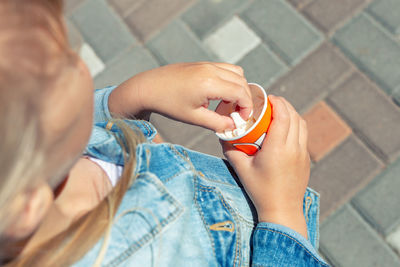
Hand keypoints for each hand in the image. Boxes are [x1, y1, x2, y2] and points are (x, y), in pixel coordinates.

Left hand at [109, 62, 252, 131]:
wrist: (148, 87)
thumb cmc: (168, 103)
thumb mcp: (194, 117)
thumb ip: (217, 123)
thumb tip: (233, 126)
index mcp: (209, 83)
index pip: (241, 93)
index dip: (247, 107)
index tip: (242, 119)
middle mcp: (211, 70)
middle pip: (242, 82)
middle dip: (245, 99)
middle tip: (237, 114)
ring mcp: (207, 64)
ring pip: (237, 72)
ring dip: (239, 88)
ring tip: (229, 104)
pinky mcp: (203, 63)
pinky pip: (226, 68)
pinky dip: (230, 80)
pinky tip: (220, 94)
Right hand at [221, 96, 309, 237]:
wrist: (282, 210)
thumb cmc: (260, 190)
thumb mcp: (241, 169)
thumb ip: (231, 150)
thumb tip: (222, 134)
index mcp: (278, 148)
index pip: (283, 116)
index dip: (277, 102)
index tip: (267, 97)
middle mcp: (294, 148)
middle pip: (294, 116)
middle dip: (284, 104)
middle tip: (270, 102)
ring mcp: (303, 153)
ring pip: (302, 124)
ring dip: (291, 113)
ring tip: (278, 112)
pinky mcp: (306, 159)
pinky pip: (303, 135)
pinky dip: (296, 125)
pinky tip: (285, 128)